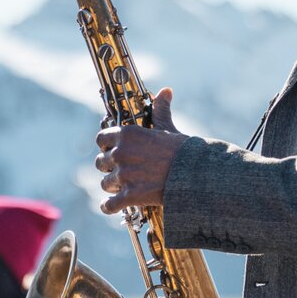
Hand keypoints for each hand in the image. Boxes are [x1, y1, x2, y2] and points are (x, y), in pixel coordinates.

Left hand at [94, 88, 188, 214]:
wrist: (196, 174)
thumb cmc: (183, 150)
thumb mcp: (168, 127)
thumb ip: (160, 110)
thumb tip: (166, 91)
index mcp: (127, 134)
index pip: (101, 138)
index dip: (106, 145)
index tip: (112, 149)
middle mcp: (121, 153)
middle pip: (100, 162)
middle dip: (109, 167)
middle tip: (120, 171)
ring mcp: (124, 175)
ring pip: (105, 183)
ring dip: (112, 186)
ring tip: (121, 187)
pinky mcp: (129, 196)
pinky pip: (109, 204)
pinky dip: (109, 206)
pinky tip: (112, 206)